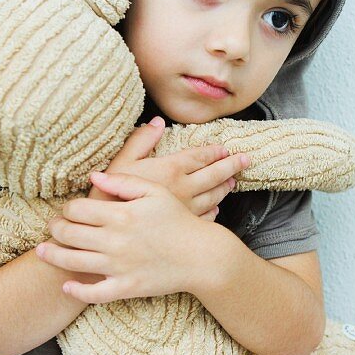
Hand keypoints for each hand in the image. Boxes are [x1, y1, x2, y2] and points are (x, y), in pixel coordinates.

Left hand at [36, 171, 208, 303]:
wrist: (201, 256)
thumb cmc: (178, 221)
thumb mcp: (155, 192)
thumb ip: (122, 182)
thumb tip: (92, 178)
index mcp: (121, 214)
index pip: (77, 209)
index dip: (67, 209)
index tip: (68, 210)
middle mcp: (115, 240)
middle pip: (69, 233)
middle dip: (55, 229)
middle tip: (52, 228)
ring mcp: (119, 266)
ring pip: (73, 262)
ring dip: (53, 256)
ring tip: (43, 252)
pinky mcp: (126, 287)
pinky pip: (94, 294)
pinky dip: (77, 291)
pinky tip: (67, 286)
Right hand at [88, 116, 250, 217]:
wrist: (108, 233)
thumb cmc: (108, 197)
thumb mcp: (120, 162)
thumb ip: (140, 140)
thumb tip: (157, 122)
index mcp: (170, 169)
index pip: (199, 157)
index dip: (213, 152)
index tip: (225, 149)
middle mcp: (184, 189)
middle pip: (214, 175)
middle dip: (231, 166)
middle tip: (245, 160)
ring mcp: (186, 210)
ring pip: (213, 196)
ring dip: (224, 187)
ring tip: (233, 182)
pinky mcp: (183, 228)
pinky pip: (205, 218)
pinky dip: (213, 211)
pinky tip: (216, 209)